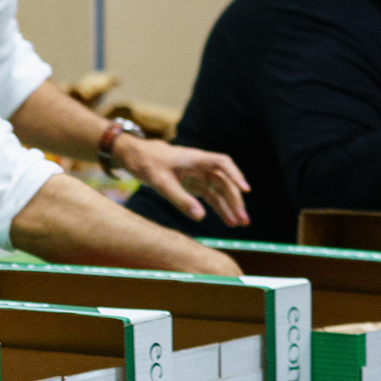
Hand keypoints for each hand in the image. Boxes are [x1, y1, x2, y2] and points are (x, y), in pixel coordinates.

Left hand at [117, 136, 249, 228]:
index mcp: (195, 159)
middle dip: (235, 200)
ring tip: (240, 223)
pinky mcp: (194, 184)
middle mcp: (201, 166)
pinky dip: (219, 208)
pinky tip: (228, 221)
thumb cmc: (147, 163)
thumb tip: (200, 217)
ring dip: (230, 206)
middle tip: (243, 219)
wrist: (135, 156)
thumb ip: (180, 199)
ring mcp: (199, 175)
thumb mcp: (161, 182)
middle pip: (225, 182)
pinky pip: (211, 197)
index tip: (245, 190)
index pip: (222, 163)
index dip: (235, 175)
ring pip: (220, 191)